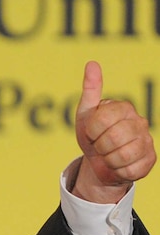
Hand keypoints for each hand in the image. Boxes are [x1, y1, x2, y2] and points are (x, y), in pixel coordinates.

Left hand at [73, 61, 155, 203]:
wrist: (98, 162)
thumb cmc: (93, 135)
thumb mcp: (86, 114)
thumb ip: (90, 90)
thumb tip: (92, 63)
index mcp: (123, 108)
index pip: (101, 120)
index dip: (91, 131)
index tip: (92, 132)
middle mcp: (139, 122)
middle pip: (112, 138)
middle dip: (99, 146)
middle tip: (100, 145)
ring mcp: (147, 141)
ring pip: (122, 155)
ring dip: (108, 159)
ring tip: (108, 154)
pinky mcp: (149, 160)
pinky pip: (130, 169)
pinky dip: (117, 170)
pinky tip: (117, 165)